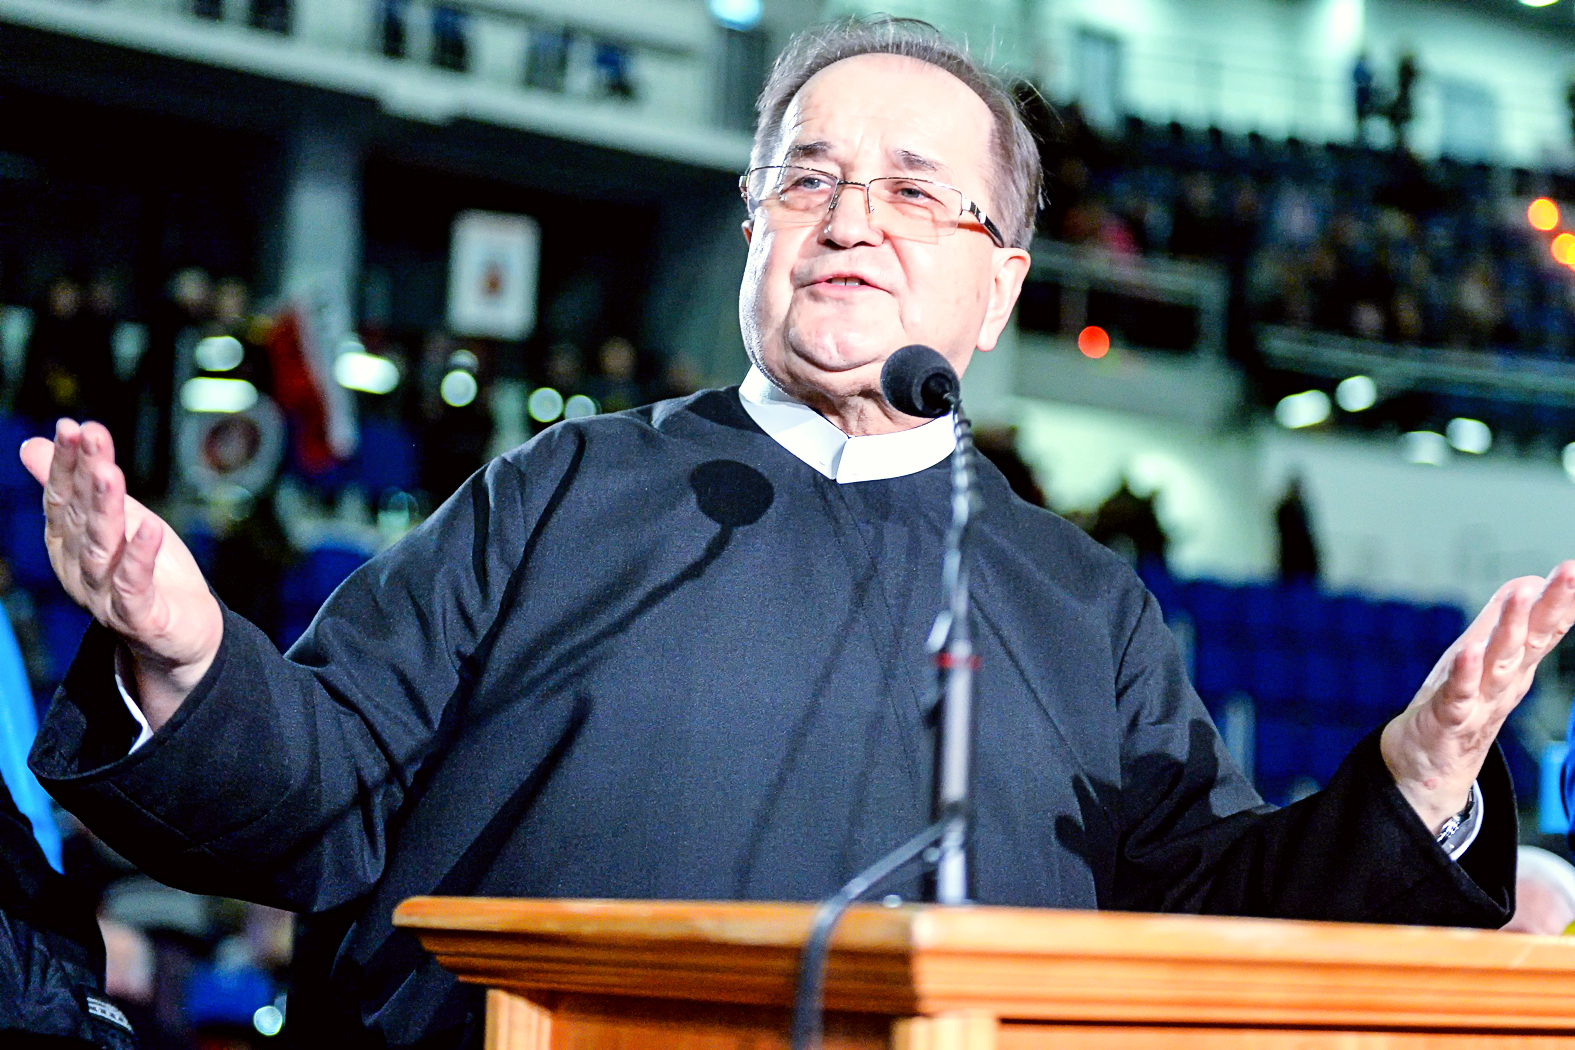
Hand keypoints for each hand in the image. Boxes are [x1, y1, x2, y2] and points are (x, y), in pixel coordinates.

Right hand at [20, 419, 222, 730]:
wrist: (182, 636)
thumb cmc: (148, 574)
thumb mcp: (116, 522)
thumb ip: (77, 488)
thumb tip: (33, 444)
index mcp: (70, 545)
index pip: (62, 498)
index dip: (67, 463)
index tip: (74, 426)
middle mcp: (80, 570)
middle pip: (81, 517)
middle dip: (84, 474)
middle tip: (91, 436)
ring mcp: (105, 597)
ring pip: (102, 548)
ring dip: (105, 509)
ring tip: (110, 473)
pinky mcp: (140, 618)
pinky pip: (134, 588)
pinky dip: (141, 558)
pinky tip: (152, 528)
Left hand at [1381, 562, 1574, 832]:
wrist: (1428, 766)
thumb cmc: (1460, 703)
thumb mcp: (1487, 658)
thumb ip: (1508, 623)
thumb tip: (1529, 581)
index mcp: (1514, 664)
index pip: (1545, 627)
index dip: (1562, 598)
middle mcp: (1503, 679)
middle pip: (1532, 639)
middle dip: (1552, 605)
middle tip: (1571, 572)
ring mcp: (1478, 700)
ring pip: (1499, 661)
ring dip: (1511, 628)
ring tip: (1524, 595)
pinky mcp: (1448, 718)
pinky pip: (1458, 694)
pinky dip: (1463, 673)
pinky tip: (1468, 652)